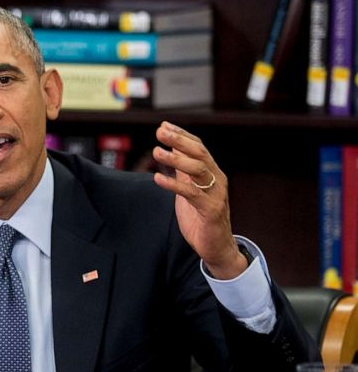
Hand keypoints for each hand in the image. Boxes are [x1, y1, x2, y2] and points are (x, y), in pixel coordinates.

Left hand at [151, 121, 246, 279]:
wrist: (216, 245)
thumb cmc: (201, 217)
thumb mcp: (188, 189)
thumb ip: (182, 172)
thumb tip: (171, 150)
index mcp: (212, 172)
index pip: (198, 147)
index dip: (182, 135)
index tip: (163, 125)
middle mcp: (216, 179)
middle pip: (199, 153)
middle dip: (179, 140)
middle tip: (160, 132)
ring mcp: (215, 193)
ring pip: (197, 169)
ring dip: (175, 159)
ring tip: (156, 152)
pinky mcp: (210, 209)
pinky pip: (191, 193)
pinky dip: (173, 184)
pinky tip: (157, 178)